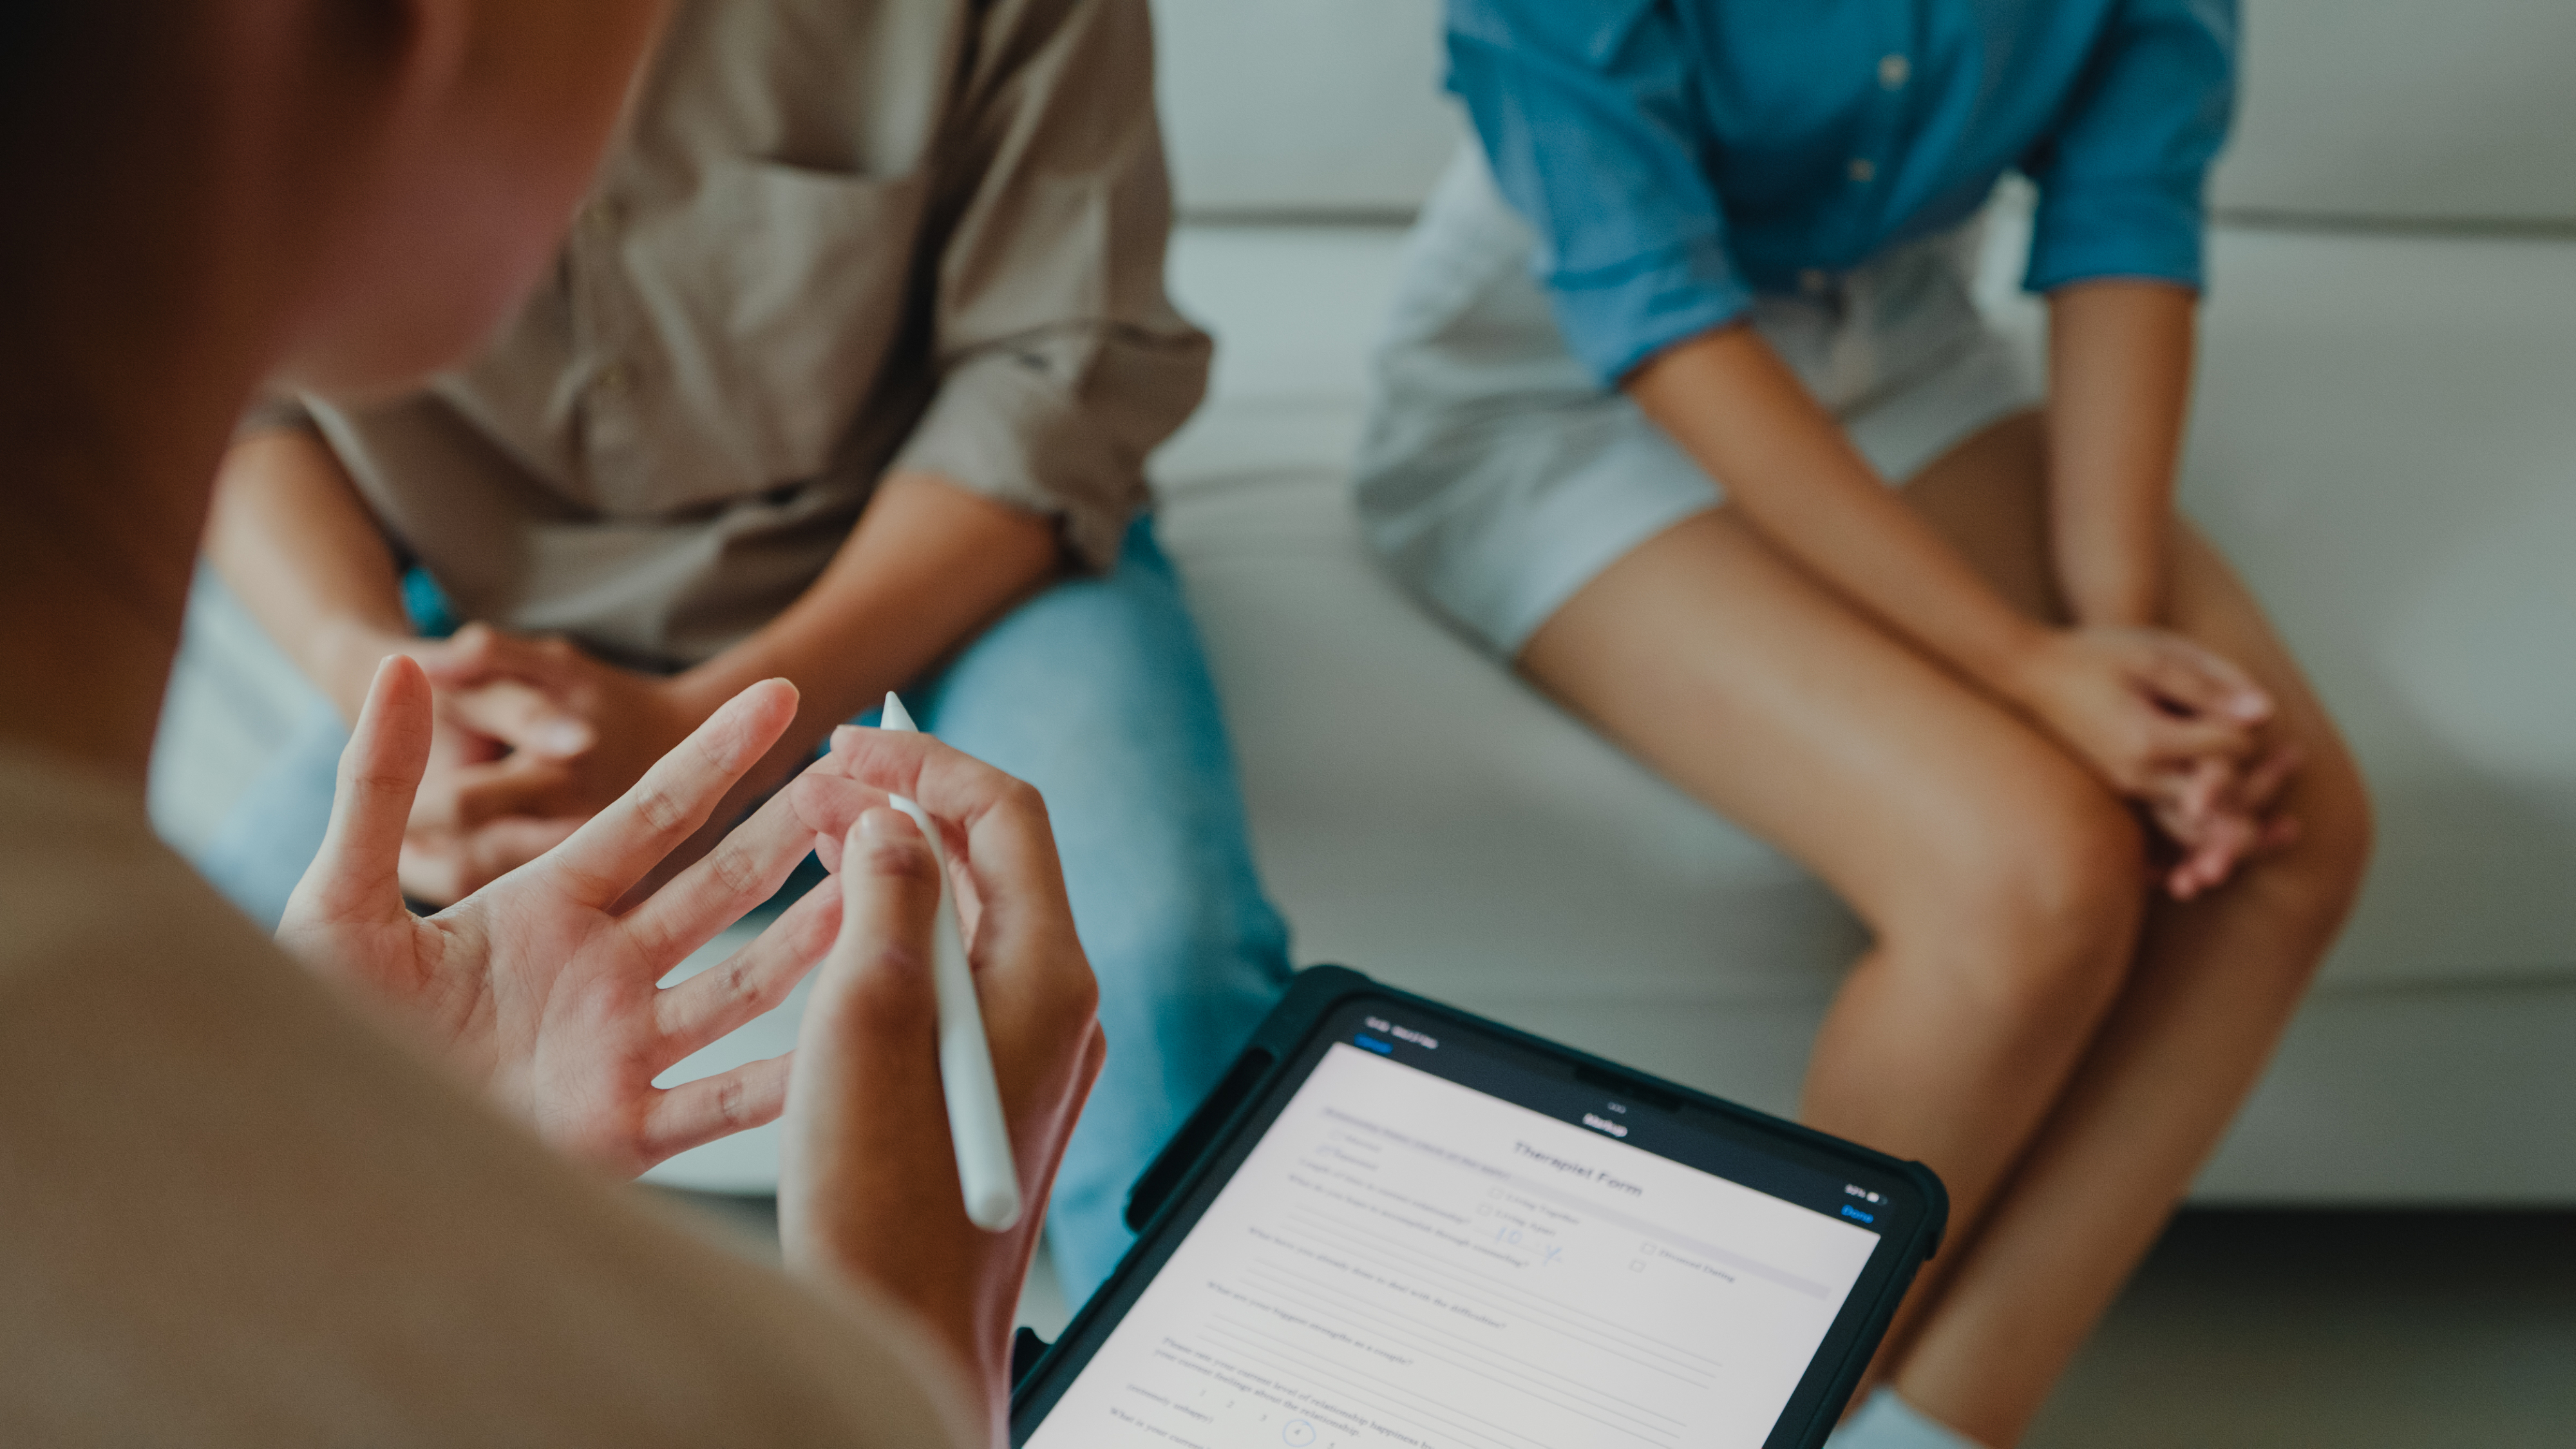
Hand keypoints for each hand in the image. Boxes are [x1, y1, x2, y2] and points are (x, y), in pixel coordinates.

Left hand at [278, 656, 841, 1174]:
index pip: (653, 815)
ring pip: (740, 988)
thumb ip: (377, 787)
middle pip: (719, 890)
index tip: (777, 697)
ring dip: (808, 943)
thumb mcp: (340, 898)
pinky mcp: (622, 1133)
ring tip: (877, 892)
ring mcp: (621, 1050)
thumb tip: (399, 666)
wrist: (311, 1150)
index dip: (716, 756)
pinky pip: (719, 1103)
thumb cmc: (318, 1023)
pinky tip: (841, 1046)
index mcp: (547, 906)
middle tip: (864, 782)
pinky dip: (781, 1081)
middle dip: (791, 835)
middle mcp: (603, 972)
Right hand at [776, 727, 1104, 1434]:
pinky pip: (960, 974)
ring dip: (904, 864)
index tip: (851, 744)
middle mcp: (1057, 1006)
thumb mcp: (865, 1021)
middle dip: (913, 803)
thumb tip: (893, 822)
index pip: (1010, 817)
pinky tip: (842, 931)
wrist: (902, 1334)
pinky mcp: (995, 1085)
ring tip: (822, 833)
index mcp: (1047, 976)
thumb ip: (887, 900)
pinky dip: (904, 929)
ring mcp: (1033, 1048)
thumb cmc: (879, 1201)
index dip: (929, 764)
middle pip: (999, 860)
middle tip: (824, 778)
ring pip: (975, 916)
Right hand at [2006, 627, 2299, 893]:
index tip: (2251, 706)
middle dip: (2261, 786)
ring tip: (2271, 826)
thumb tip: (2266, 713)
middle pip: (2222, 801)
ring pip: (2196, 823)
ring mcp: (2125, 790)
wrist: (2025, 674)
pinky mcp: (2118, 793)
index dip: (2250, 728)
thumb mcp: (2152, 654)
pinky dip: (2202, 827)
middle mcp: (2137, 777)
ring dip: (2236, 821)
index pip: (2229, 748)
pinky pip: (2168, 825)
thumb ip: (2209, 684)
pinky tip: (2223, 827)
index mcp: (2148, 741)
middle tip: (2294, 762)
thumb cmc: (2090, 655)